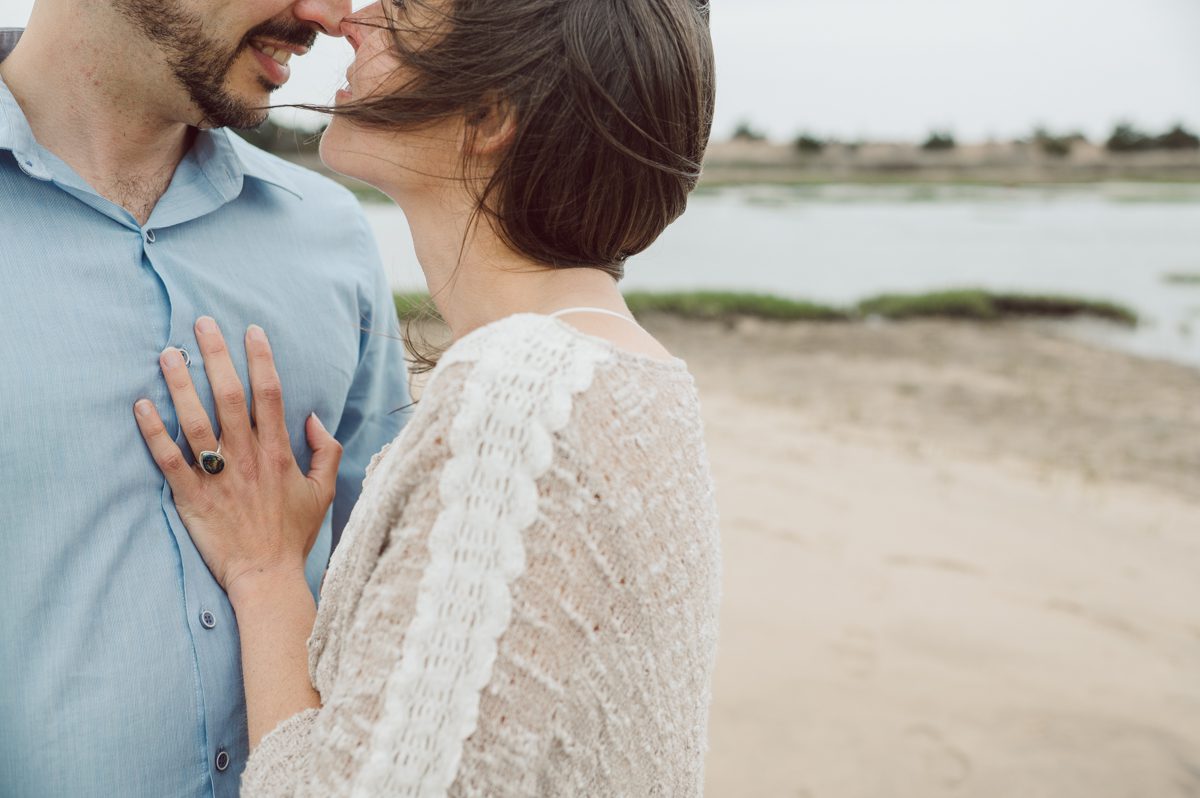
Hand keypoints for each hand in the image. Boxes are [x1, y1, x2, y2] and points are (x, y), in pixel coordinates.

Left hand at [133, 317, 341, 600]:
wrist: (266, 575)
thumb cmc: (293, 534)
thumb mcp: (324, 491)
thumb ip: (326, 450)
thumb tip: (313, 417)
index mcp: (278, 452)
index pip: (269, 394)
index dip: (260, 359)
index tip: (250, 331)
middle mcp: (246, 457)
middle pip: (229, 395)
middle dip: (215, 355)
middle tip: (201, 324)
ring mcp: (217, 476)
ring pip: (195, 420)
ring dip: (179, 384)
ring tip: (167, 354)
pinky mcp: (191, 496)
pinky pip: (168, 459)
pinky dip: (153, 432)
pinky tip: (141, 406)